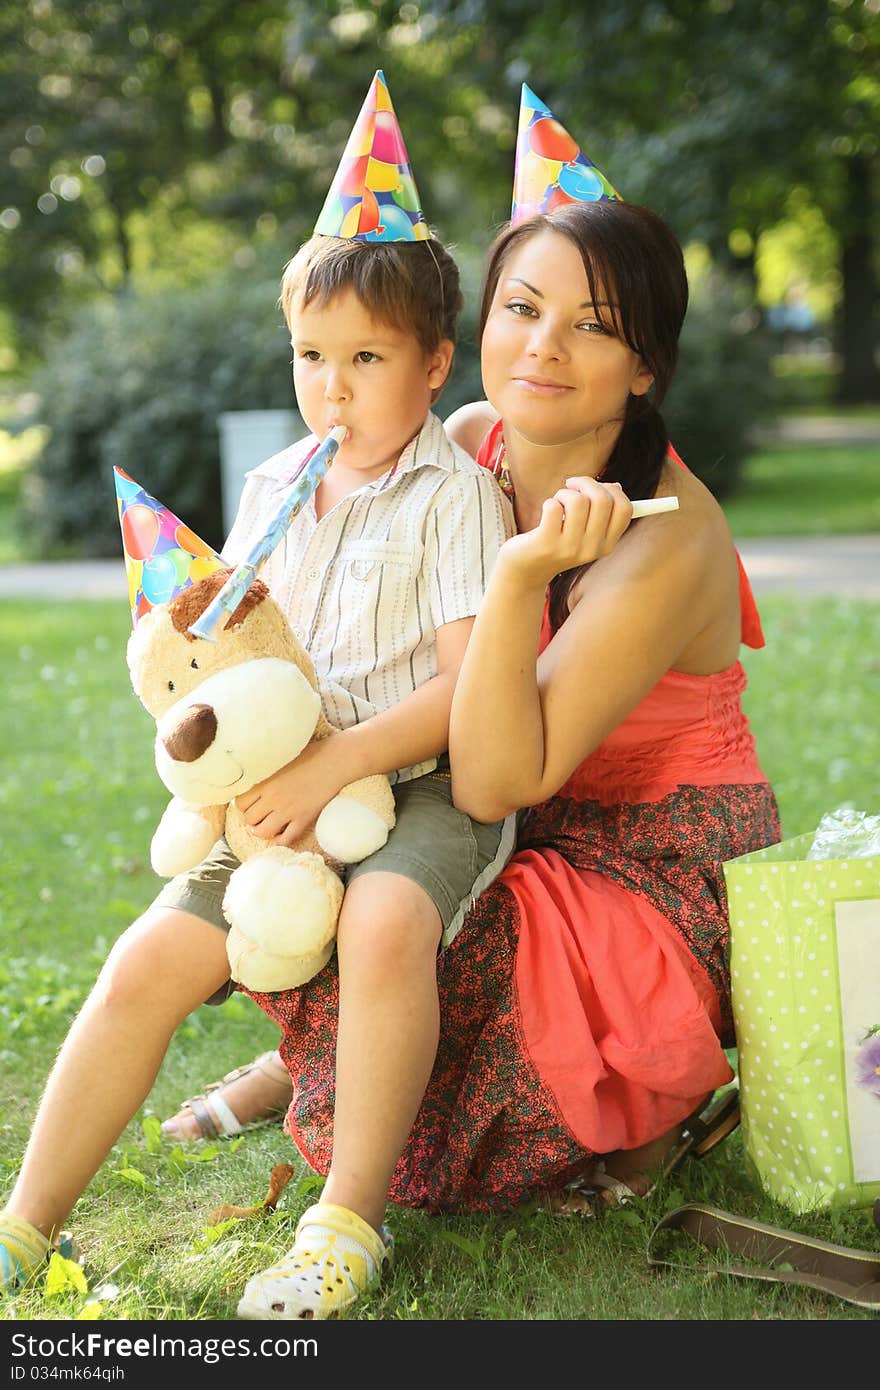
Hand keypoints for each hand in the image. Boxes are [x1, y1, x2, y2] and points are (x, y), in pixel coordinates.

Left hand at [235, 735, 348, 846]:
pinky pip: (286, 838)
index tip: (249, 803)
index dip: (243, 805)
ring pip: (263, 832)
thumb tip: (255, 774)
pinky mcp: (304, 819)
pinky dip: (280, 840)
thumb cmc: (311, 753)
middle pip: (249, 819)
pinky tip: (281, 834)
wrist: (336, 761)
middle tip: (258, 815)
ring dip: (261, 831)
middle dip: (251, 818)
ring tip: (265, 826)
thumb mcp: (282, 757)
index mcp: (266, 782)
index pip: (241, 803)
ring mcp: (288, 811)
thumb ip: (268, 769)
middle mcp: (273, 799)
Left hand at [503, 476, 633, 586]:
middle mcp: (592, 549)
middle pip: (603, 499)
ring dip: (565, 493)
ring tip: (557, 502)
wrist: (526, 571)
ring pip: (578, 501)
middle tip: (571, 487)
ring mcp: (570, 548)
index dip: (612, 490)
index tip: (595, 488)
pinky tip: (546, 512)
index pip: (625, 509)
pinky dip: (549, 502)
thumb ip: (601, 512)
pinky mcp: (546, 544)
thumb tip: (616, 486)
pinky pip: (553, 507)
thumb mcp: (583, 531)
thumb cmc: (556, 542)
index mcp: (606, 545)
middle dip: (586, 483)